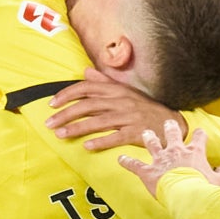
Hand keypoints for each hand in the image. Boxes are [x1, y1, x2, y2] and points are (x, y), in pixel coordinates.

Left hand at [47, 69, 178, 151]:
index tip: (51, 104)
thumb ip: (104, 82)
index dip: (66, 94)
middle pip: (88, 105)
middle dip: (65, 113)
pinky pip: (116, 137)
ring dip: (77, 128)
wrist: (171, 123)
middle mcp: (121, 101)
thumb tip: (85, 71)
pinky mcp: (136, 132)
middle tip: (48, 124)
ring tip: (61, 135)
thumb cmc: (144, 108)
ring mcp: (129, 117)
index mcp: (116, 90)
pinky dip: (101, 142)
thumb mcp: (125, 91)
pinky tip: (87, 147)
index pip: (86, 88)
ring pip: (98, 121)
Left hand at [118, 120, 219, 195]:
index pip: (199, 136)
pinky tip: (120, 158)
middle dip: (170, 126)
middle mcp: (176, 151)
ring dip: (148, 137)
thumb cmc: (203, 188)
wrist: (186, 194)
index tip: (199, 134)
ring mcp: (160, 159)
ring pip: (152, 143)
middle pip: (172, 133)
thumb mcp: (218, 181)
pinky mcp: (148, 171)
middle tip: (168, 122)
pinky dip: (126, 162)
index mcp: (194, 151)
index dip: (200, 134)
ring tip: (145, 132)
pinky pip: (135, 165)